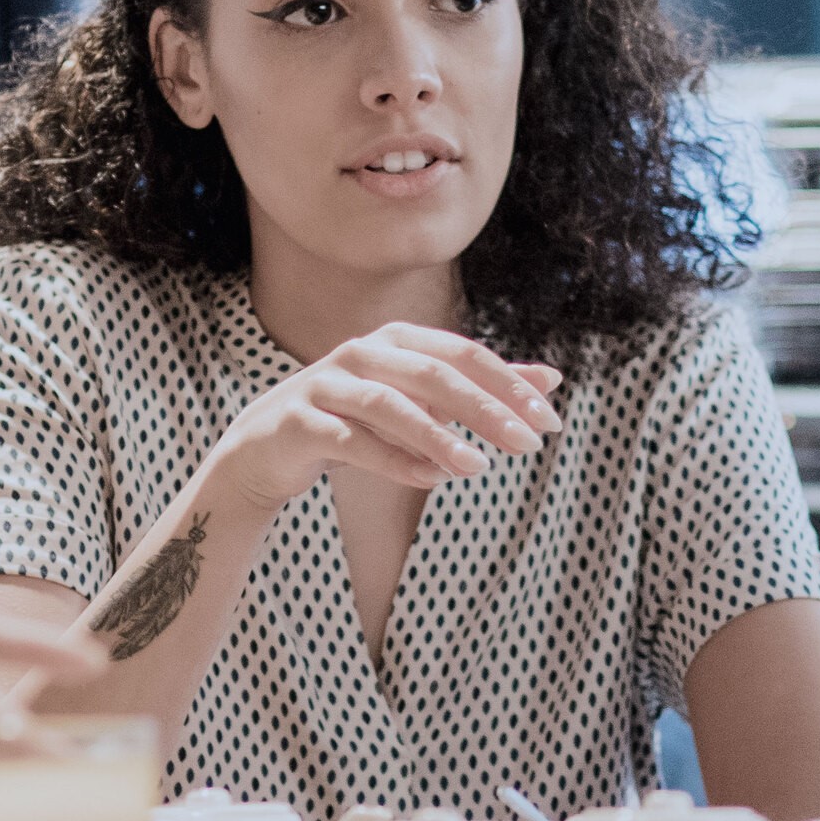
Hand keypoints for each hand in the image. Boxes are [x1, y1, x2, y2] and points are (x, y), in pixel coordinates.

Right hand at [200, 323, 563, 512]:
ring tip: (479, 468)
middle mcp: (361, 352)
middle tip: (530, 445)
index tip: (550, 422)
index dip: (509, 384)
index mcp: (395, 340)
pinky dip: (392, 460)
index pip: (463, 354)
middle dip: (485, 408)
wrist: (267, 449)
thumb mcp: (420, 402)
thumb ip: (480, 389)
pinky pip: (349, 440)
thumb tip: (552, 380)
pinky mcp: (298, 422)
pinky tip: (431, 480)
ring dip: (437, 436)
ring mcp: (325, 384)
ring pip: (388, 405)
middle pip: (431, 373)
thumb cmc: (354, 420)